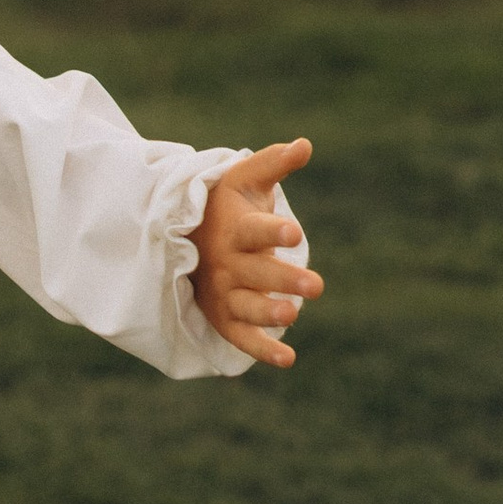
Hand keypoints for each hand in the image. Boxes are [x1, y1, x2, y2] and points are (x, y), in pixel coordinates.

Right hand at [194, 138, 320, 367]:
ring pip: (246, 306)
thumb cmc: (224, 205)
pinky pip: (241, 337)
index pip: (254, 231)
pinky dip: (261, 349)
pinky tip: (288, 359)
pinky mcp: (224, 318)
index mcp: (235, 229)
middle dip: (284, 279)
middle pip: (255, 273)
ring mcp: (225, 293)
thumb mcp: (244, 179)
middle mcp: (228, 263)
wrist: (186, 238)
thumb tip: (305, 144)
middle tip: (316, 285)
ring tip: (293, 314)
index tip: (293, 232)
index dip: (273, 232)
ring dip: (268, 313)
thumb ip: (273, 163)